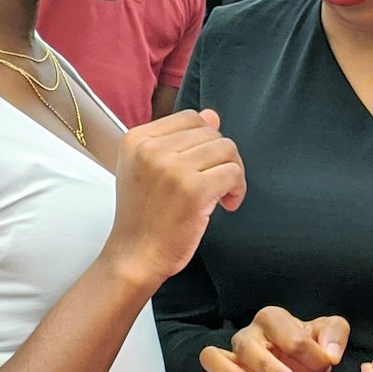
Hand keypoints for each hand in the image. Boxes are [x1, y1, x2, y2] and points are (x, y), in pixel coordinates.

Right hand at [105, 108, 245, 286]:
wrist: (134, 256)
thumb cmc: (143, 217)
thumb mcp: (148, 170)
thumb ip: (177, 140)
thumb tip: (211, 115)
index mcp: (136, 139)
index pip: (190, 118)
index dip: (205, 141)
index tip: (201, 166)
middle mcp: (151, 149)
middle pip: (211, 133)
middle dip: (220, 158)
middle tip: (215, 184)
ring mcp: (172, 168)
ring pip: (226, 149)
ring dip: (232, 173)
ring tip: (221, 194)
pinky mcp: (193, 189)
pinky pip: (233, 172)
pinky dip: (237, 189)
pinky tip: (226, 204)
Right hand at [200, 306, 350, 371]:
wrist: (298, 363)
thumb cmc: (309, 346)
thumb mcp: (328, 333)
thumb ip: (335, 335)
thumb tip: (330, 354)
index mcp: (271, 319)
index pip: (280, 326)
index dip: (304, 348)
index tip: (325, 364)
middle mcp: (248, 337)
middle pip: (244, 343)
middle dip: (266, 364)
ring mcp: (234, 362)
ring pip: (213, 359)